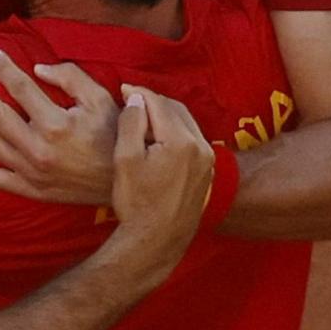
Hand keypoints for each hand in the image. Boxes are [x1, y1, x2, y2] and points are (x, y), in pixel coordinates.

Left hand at [0, 51, 118, 204]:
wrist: (125, 182)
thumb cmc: (115, 135)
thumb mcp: (100, 99)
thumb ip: (69, 77)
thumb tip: (37, 68)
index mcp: (55, 123)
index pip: (20, 88)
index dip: (3, 68)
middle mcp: (37, 147)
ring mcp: (31, 171)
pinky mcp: (30, 189)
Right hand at [104, 86, 213, 268]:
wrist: (157, 240)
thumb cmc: (136, 202)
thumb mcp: (125, 159)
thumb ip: (131, 123)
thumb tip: (136, 98)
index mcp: (181, 141)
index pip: (159, 103)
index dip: (139, 93)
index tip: (122, 89)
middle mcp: (201, 147)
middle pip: (176, 110)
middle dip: (153, 102)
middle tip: (131, 102)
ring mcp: (208, 161)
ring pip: (187, 124)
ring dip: (165, 116)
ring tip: (142, 120)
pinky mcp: (208, 173)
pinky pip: (192, 140)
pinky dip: (176, 132)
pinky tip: (159, 140)